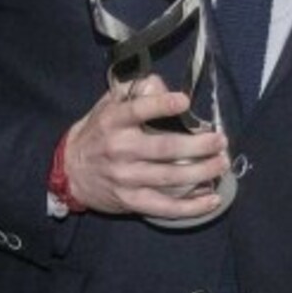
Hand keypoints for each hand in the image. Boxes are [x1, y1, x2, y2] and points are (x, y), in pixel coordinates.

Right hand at [61, 74, 229, 219]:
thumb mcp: (108, 105)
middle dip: (198, 145)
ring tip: (222, 163)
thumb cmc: (98, 132)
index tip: (184, 101)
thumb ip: (134, 91)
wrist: (69, 171)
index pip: (137, 110)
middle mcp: (120, 149)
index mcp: (114, 121)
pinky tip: (212, 200)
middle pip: (164, 148)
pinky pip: (164, 207)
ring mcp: (126, 178)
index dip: (161, 105)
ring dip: (202, 171)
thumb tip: (161, 85)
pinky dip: (191, 207)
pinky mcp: (131, 201)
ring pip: (170, 177)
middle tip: (221, 141)